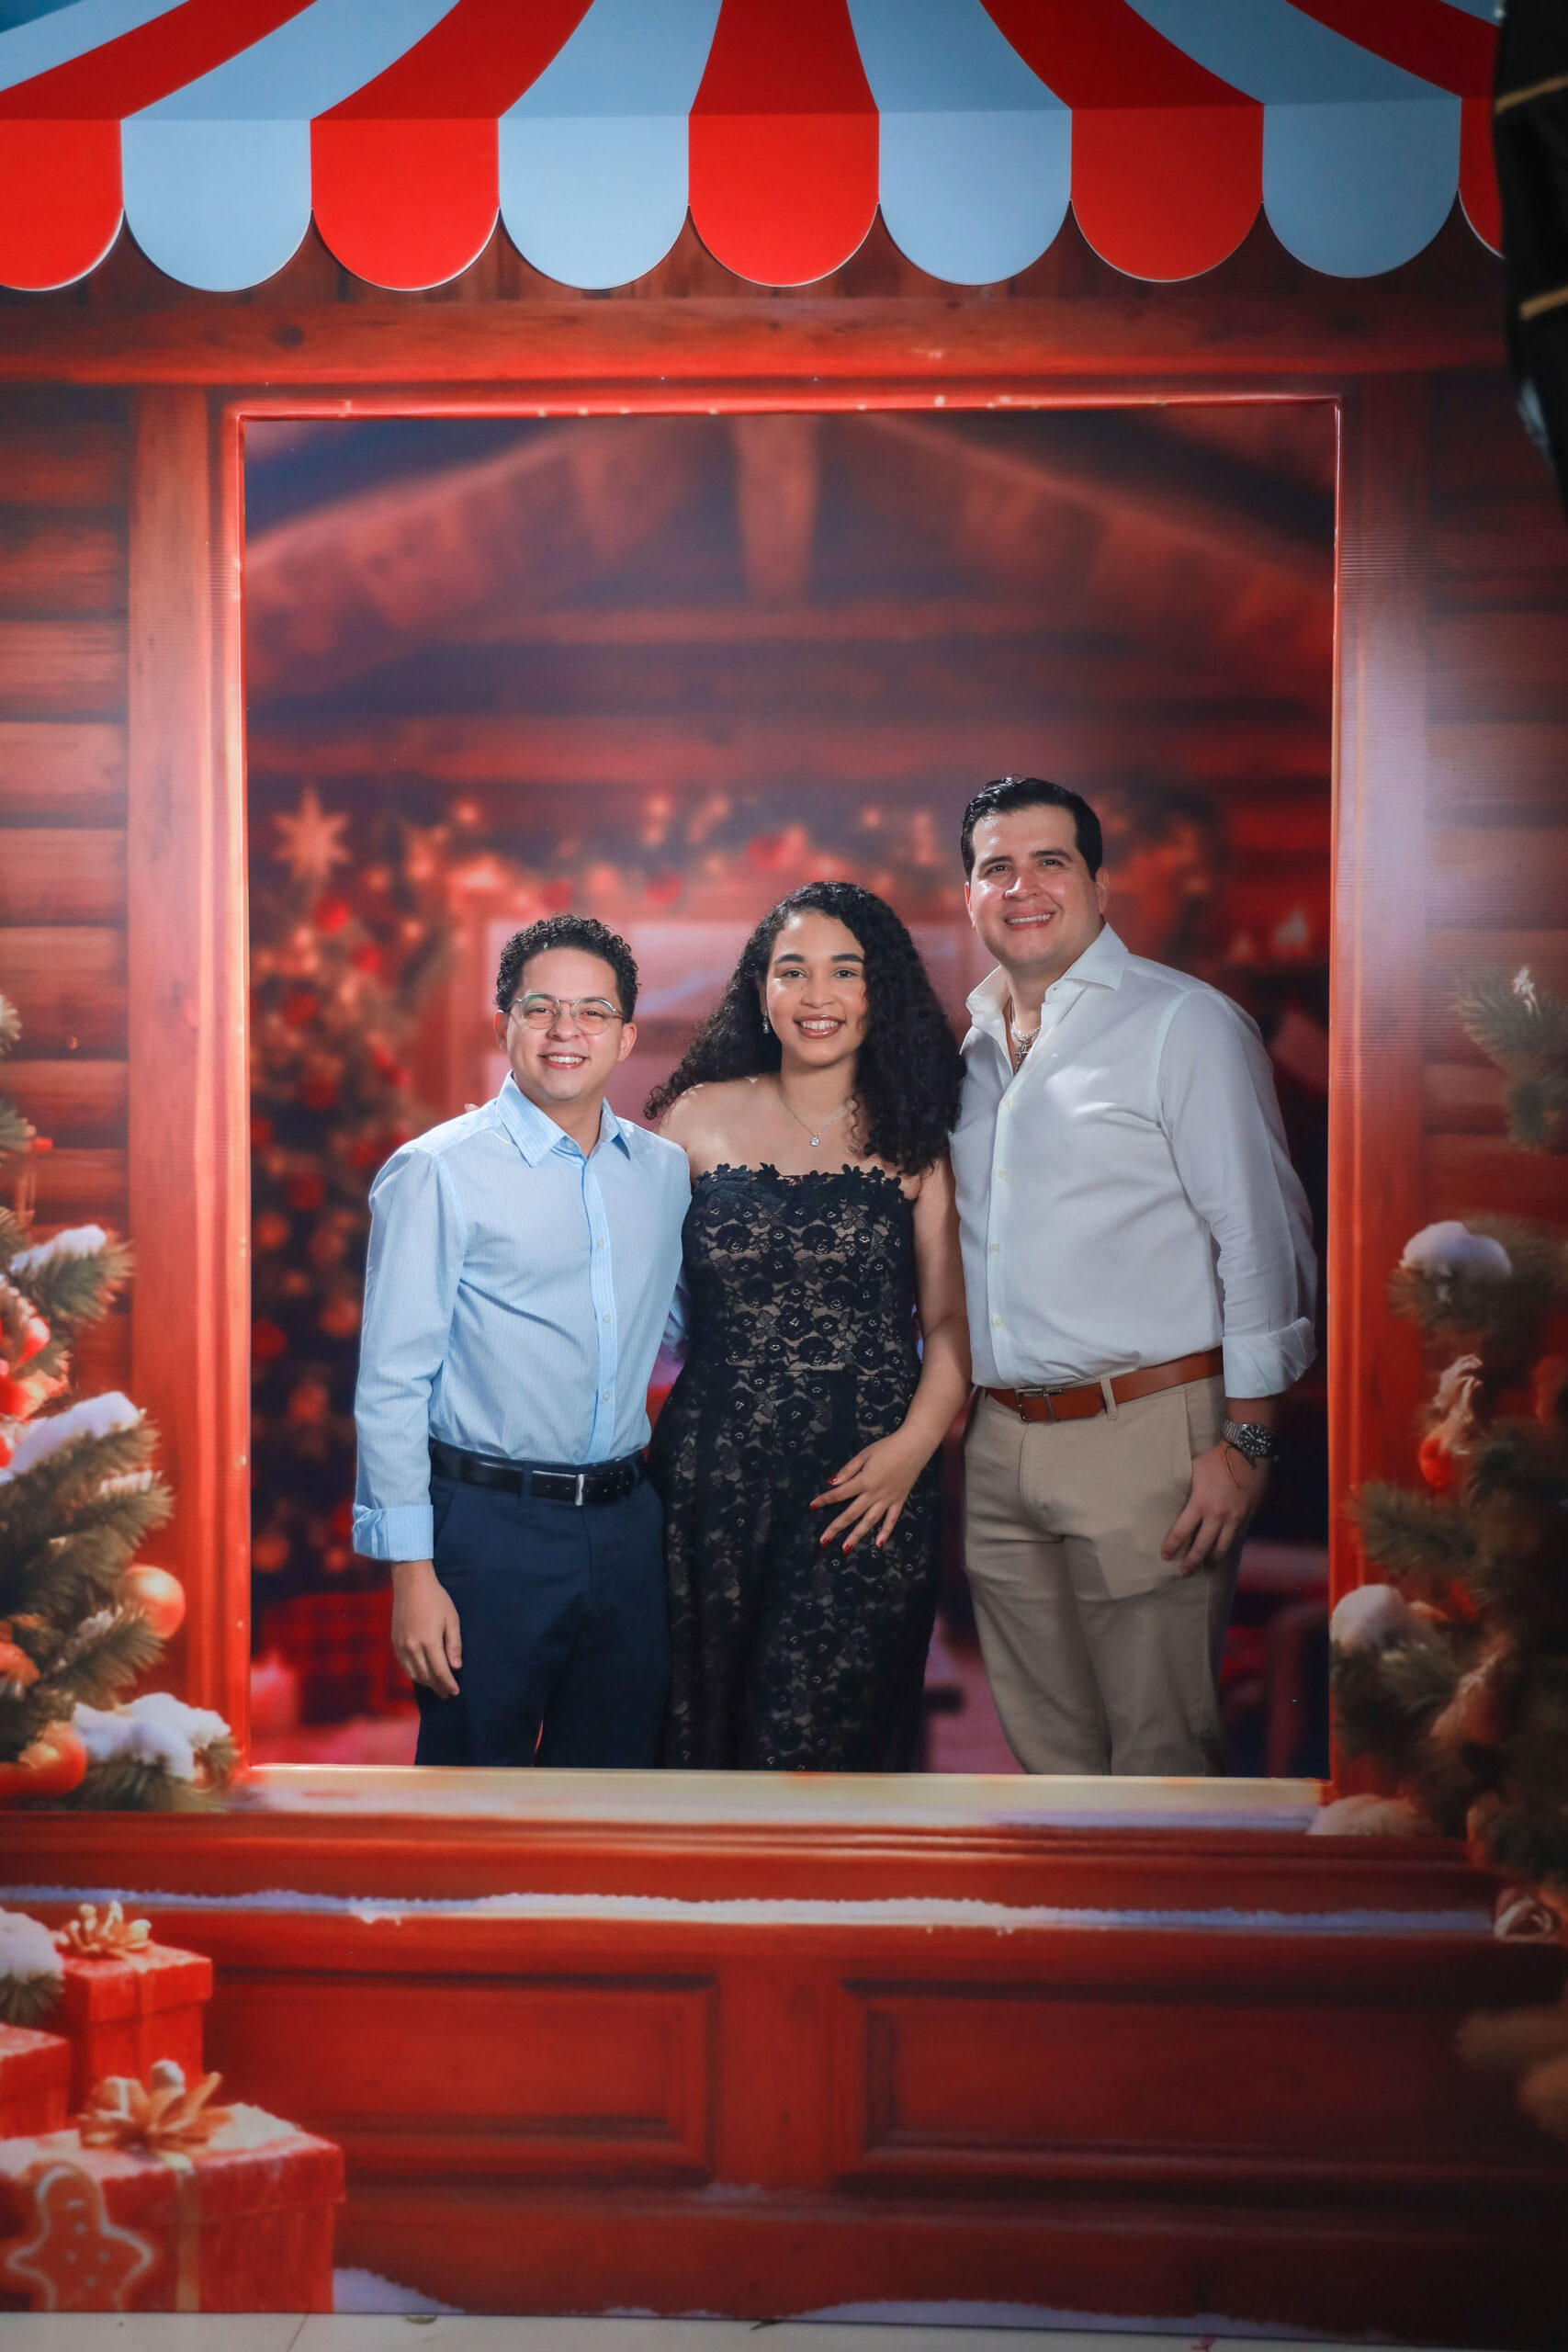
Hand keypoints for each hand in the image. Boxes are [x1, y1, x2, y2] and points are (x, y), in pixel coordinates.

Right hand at [391, 1559, 461, 1695]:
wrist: (411, 1584)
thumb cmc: (436, 1599)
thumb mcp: (451, 1619)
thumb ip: (454, 1645)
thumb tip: (456, 1667)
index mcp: (429, 1642)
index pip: (441, 1672)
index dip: (449, 1684)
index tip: (455, 1692)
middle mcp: (413, 1648)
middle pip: (427, 1676)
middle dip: (438, 1687)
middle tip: (447, 1693)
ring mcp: (402, 1646)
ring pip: (414, 1674)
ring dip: (426, 1683)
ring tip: (436, 1686)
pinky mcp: (395, 1642)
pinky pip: (404, 1665)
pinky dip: (414, 1673)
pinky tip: (422, 1675)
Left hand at [810, 1434, 925, 1552]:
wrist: (914, 1447)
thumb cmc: (887, 1447)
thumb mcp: (864, 1454)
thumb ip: (848, 1470)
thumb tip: (832, 1483)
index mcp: (864, 1481)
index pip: (839, 1494)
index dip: (824, 1500)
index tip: (811, 1507)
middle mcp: (874, 1494)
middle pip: (851, 1514)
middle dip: (836, 1528)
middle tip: (823, 1541)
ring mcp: (887, 1500)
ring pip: (869, 1522)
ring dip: (856, 1536)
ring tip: (845, 1549)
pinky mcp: (899, 1501)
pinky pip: (892, 1520)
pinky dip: (885, 1533)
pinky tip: (878, 1545)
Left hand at [1161, 1442, 1268, 1573]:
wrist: (1247, 1452)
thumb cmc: (1216, 1459)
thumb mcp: (1194, 1470)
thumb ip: (1187, 1488)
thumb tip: (1176, 1496)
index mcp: (1200, 1504)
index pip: (1181, 1532)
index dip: (1172, 1546)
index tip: (1165, 1556)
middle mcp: (1218, 1516)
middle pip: (1202, 1547)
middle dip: (1191, 1561)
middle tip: (1184, 1571)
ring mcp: (1235, 1518)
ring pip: (1223, 1547)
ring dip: (1212, 1557)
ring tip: (1206, 1564)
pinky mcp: (1248, 1516)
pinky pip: (1237, 1536)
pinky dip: (1229, 1544)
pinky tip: (1223, 1547)